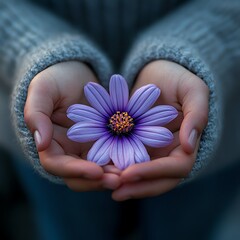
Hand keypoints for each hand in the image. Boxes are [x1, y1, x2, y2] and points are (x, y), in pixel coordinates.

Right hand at [24, 61, 120, 190]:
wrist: (76, 74)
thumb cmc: (56, 79)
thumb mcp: (42, 90)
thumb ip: (36, 114)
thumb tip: (40, 143)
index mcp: (50, 142)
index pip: (57, 165)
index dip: (75, 171)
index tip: (97, 171)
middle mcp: (68, 150)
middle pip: (79, 176)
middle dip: (97, 180)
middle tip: (120, 179)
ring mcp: (86, 148)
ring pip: (97, 171)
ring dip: (112, 175)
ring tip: (131, 173)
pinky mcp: (103, 142)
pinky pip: (111, 157)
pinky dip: (121, 162)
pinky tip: (136, 161)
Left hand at [112, 60, 208, 200]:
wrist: (157, 75)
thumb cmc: (178, 79)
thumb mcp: (192, 90)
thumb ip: (197, 114)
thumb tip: (188, 145)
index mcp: (186, 144)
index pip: (176, 168)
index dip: (154, 173)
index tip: (129, 173)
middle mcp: (170, 152)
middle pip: (159, 180)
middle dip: (138, 187)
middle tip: (114, 192)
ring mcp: (154, 151)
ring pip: (144, 177)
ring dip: (126, 184)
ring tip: (104, 185)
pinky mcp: (138, 146)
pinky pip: (129, 162)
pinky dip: (118, 169)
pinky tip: (101, 171)